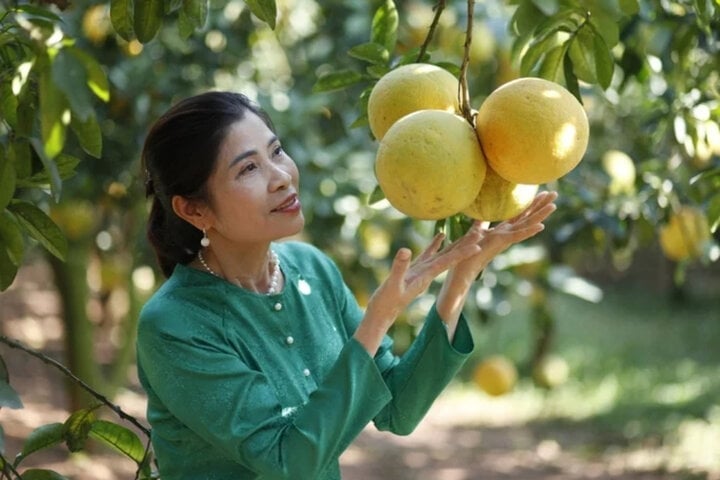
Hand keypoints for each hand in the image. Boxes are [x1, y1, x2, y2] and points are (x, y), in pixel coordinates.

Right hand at [363, 226, 482, 327]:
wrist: (382, 314)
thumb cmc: (386, 302)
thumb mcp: (392, 285)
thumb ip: (399, 268)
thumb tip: (405, 249)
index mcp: (426, 276)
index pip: (448, 262)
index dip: (462, 253)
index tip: (478, 245)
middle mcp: (428, 273)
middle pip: (450, 256)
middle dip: (464, 245)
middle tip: (481, 232)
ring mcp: (422, 271)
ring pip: (443, 253)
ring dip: (455, 243)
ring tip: (468, 232)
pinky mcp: (414, 270)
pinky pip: (429, 253)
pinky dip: (436, 244)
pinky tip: (441, 235)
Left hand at [453, 190, 557, 283]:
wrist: (464, 266)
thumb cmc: (469, 250)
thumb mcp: (476, 231)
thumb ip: (481, 222)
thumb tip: (481, 212)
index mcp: (503, 230)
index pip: (520, 214)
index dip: (531, 203)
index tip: (541, 192)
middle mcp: (508, 233)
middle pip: (528, 216)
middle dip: (540, 205)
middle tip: (554, 193)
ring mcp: (507, 238)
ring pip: (527, 224)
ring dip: (540, 215)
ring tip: (553, 205)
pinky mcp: (502, 243)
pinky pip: (518, 236)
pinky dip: (529, 231)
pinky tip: (541, 226)